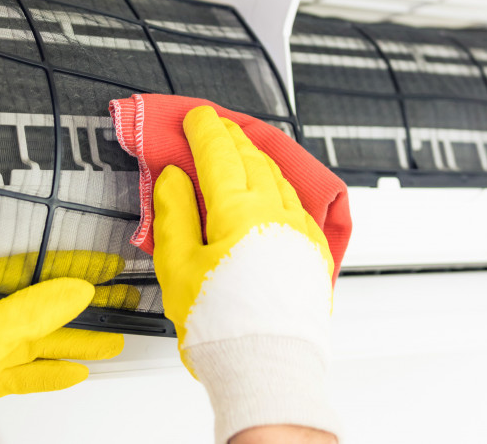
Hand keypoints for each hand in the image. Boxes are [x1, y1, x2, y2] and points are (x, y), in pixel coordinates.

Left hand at [0, 251, 128, 423]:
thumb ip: (28, 312)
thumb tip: (74, 290)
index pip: (36, 271)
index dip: (74, 268)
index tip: (105, 266)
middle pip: (46, 305)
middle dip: (86, 305)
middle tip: (121, 300)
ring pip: (41, 339)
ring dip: (78, 340)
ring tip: (110, 340)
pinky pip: (26, 370)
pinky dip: (52, 372)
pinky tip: (74, 371)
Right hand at [153, 106, 338, 442]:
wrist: (268, 369)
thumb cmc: (222, 326)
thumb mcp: (177, 266)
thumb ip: (173, 213)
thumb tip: (173, 178)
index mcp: (239, 211)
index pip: (220, 152)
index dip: (204, 129)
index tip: (196, 117)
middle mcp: (276, 213)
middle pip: (252, 157)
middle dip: (231, 136)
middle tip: (214, 126)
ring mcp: (300, 232)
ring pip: (280, 176)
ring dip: (257, 156)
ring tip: (241, 151)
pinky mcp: (313, 253)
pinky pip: (297, 202)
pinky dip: (279, 184)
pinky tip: (272, 189)